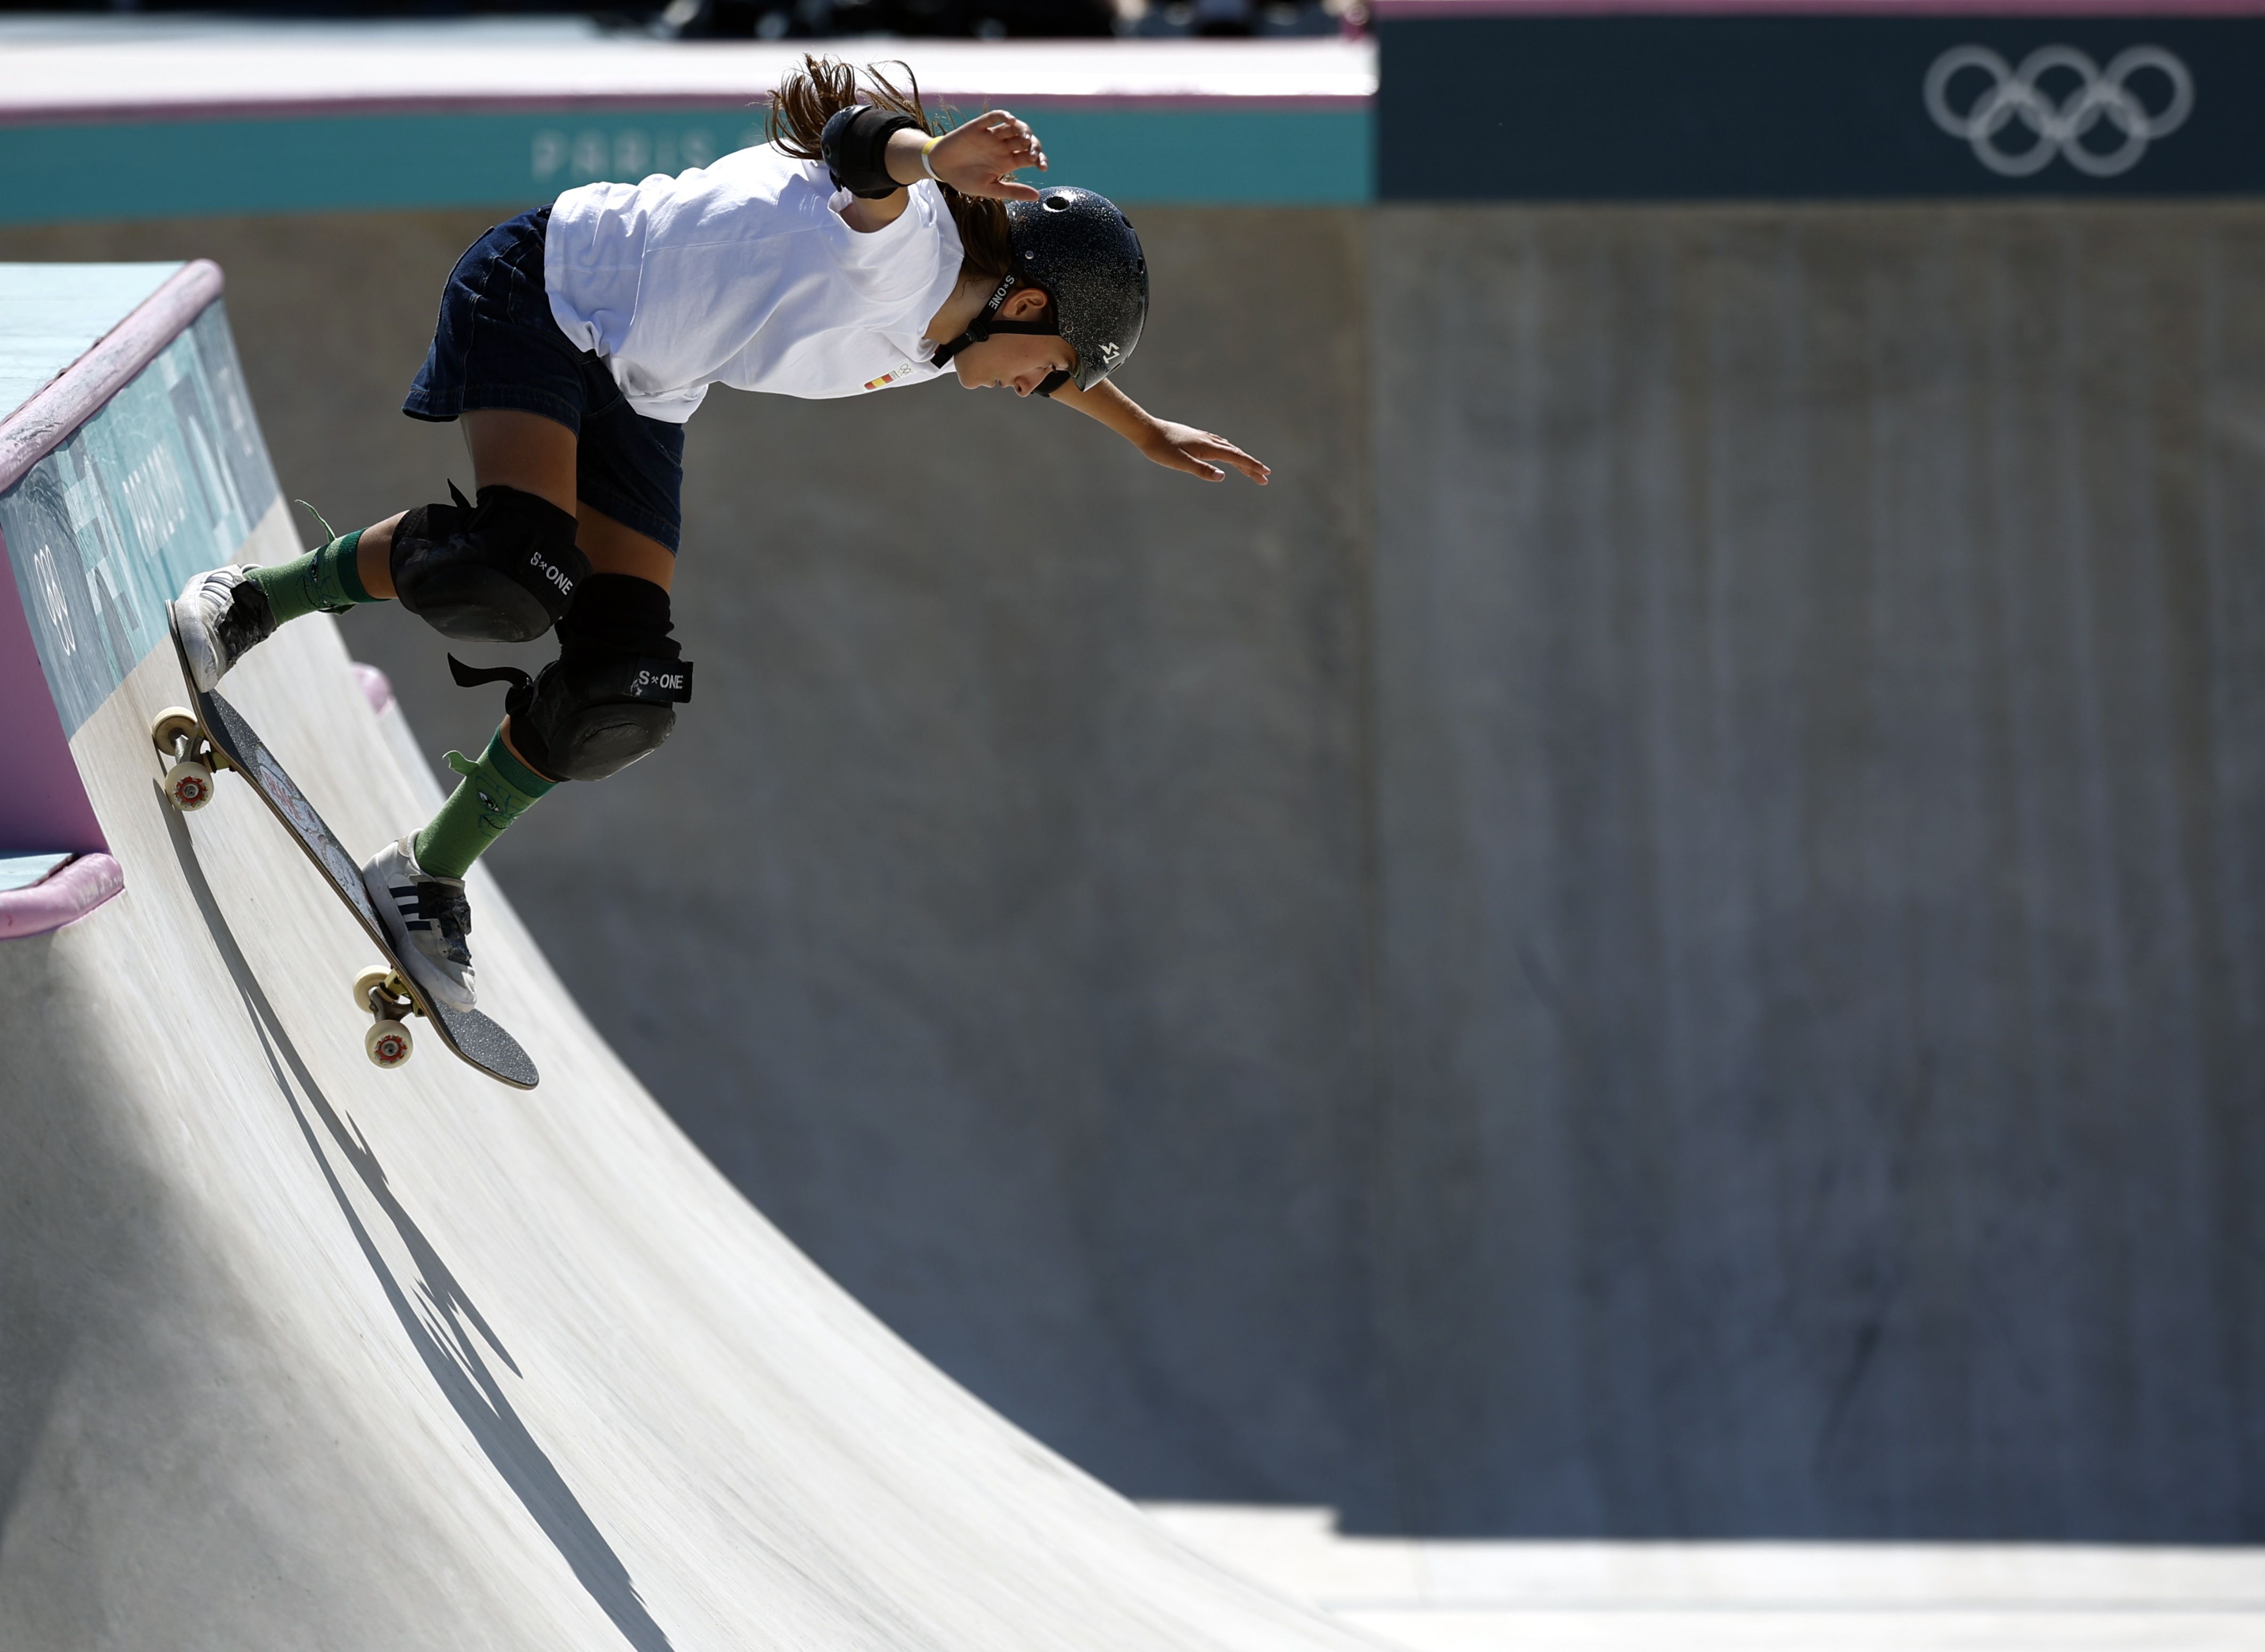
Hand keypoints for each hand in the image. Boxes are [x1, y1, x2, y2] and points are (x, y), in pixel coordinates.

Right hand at [910, 111, 1046, 200]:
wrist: (941, 169)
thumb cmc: (964, 180)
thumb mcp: (990, 189)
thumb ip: (1012, 191)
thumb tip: (1037, 196)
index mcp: (1007, 162)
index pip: (1030, 156)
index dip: (1039, 159)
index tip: (1043, 166)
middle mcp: (1002, 147)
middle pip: (1025, 140)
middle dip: (1033, 145)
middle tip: (1034, 153)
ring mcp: (991, 136)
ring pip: (1013, 127)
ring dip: (1022, 129)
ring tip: (1025, 137)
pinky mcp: (978, 127)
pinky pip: (993, 117)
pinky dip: (1003, 116)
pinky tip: (1010, 121)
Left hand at [1138, 421, 1270, 483]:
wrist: (1146, 430)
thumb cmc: (1160, 448)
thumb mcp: (1179, 463)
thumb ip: (1201, 470)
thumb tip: (1223, 476)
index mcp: (1207, 447)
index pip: (1235, 458)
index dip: (1251, 466)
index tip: (1265, 474)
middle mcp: (1208, 440)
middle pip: (1235, 453)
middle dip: (1250, 465)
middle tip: (1264, 477)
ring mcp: (1202, 438)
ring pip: (1228, 448)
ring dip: (1241, 459)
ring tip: (1249, 469)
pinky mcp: (1195, 437)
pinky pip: (1219, 444)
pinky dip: (1229, 451)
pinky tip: (1226, 453)